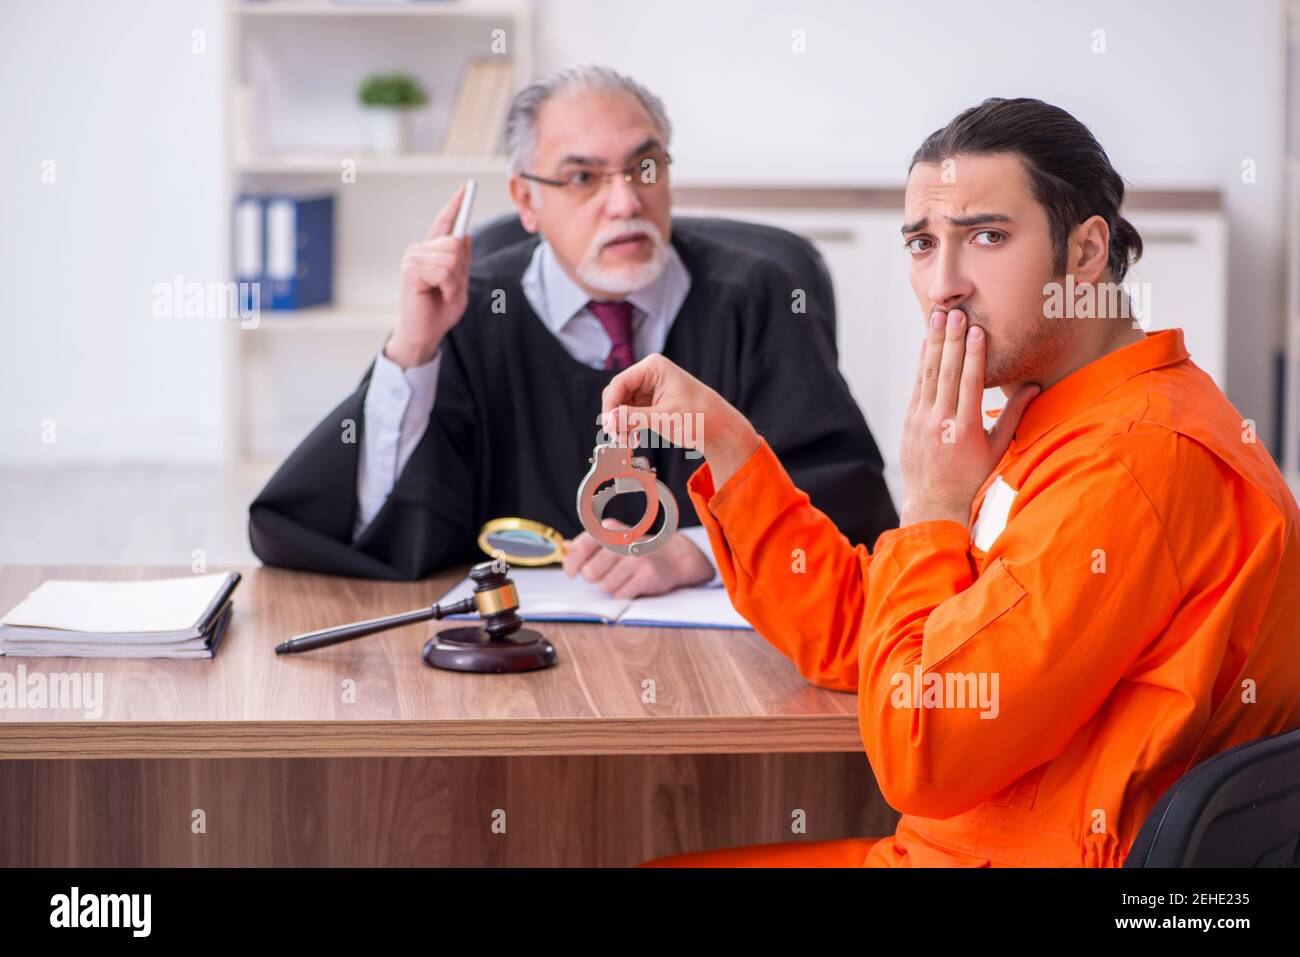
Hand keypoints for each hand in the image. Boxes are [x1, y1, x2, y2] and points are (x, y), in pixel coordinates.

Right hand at [387, 182, 472, 368]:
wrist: (424, 333)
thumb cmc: (439, 311)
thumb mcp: (459, 284)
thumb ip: (462, 262)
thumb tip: (466, 236)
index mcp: (432, 252)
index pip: (445, 222)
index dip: (456, 205)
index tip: (466, 188)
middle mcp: (420, 250)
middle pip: (455, 243)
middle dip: (461, 270)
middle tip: (451, 289)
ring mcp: (413, 258)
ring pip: (451, 258)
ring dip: (455, 282)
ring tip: (443, 294)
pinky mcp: (411, 270)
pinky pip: (444, 271)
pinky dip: (448, 288)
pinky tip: (438, 296)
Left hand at [562, 518, 713, 597]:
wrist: (673, 556)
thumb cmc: (636, 550)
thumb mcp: (613, 540)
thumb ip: (588, 544)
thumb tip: (564, 548)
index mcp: (611, 530)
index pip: (581, 547)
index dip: (572, 564)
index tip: (571, 573)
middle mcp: (623, 541)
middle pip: (590, 572)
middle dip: (595, 578)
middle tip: (606, 574)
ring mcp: (636, 558)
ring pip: (605, 586)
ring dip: (611, 587)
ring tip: (623, 578)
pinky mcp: (647, 575)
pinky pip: (621, 594)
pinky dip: (624, 593)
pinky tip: (633, 584)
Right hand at [601, 353, 760, 488]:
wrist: (718, 428)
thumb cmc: (701, 415)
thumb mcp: (665, 417)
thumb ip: (634, 418)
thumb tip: (610, 419)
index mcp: (653, 367)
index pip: (620, 383)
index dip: (611, 405)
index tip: (608, 425)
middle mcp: (649, 375)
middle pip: (617, 393)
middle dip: (615, 416)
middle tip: (615, 436)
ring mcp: (648, 389)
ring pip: (621, 405)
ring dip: (620, 423)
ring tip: (625, 440)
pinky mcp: (649, 402)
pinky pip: (629, 413)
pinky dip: (627, 425)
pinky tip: (631, 438)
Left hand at [899, 308, 1037, 526]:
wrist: (933, 500)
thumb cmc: (971, 476)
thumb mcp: (996, 449)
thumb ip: (1013, 415)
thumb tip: (1035, 387)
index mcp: (966, 429)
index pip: (970, 383)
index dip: (973, 355)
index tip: (976, 330)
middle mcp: (942, 422)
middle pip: (946, 373)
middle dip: (950, 340)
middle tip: (954, 313)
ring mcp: (922, 421)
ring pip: (928, 375)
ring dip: (932, 345)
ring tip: (936, 319)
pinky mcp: (909, 421)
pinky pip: (917, 386)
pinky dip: (921, 364)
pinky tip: (925, 344)